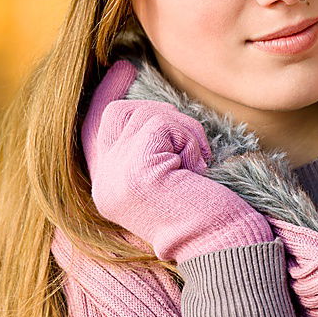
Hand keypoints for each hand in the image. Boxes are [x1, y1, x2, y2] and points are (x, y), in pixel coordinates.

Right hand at [81, 60, 274, 266]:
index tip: (121, 66)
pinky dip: (187, 138)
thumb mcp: (169, 178)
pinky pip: (161, 124)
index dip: (104, 95)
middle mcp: (103, 187)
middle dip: (163, 116)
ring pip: (144, 113)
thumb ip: (147, 151)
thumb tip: (147, 108)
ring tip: (197, 166)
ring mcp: (115, 179)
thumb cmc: (209, 215)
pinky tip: (198, 170)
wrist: (224, 250)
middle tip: (194, 148)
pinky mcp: (136, 171)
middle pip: (119, 113)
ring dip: (181, 129)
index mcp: (108, 192)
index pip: (92, 131)